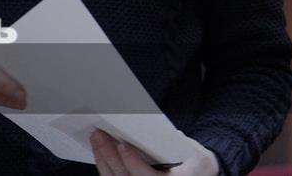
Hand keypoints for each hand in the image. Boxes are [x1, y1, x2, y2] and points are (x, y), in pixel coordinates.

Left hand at [90, 129, 219, 175]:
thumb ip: (176, 141)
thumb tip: (155, 126)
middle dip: (109, 155)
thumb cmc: (195, 163)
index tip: (123, 146)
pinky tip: (100, 151)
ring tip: (96, 138)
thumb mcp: (194, 152)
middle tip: (99, 134)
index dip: (133, 162)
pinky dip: (104, 165)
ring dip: (102, 158)